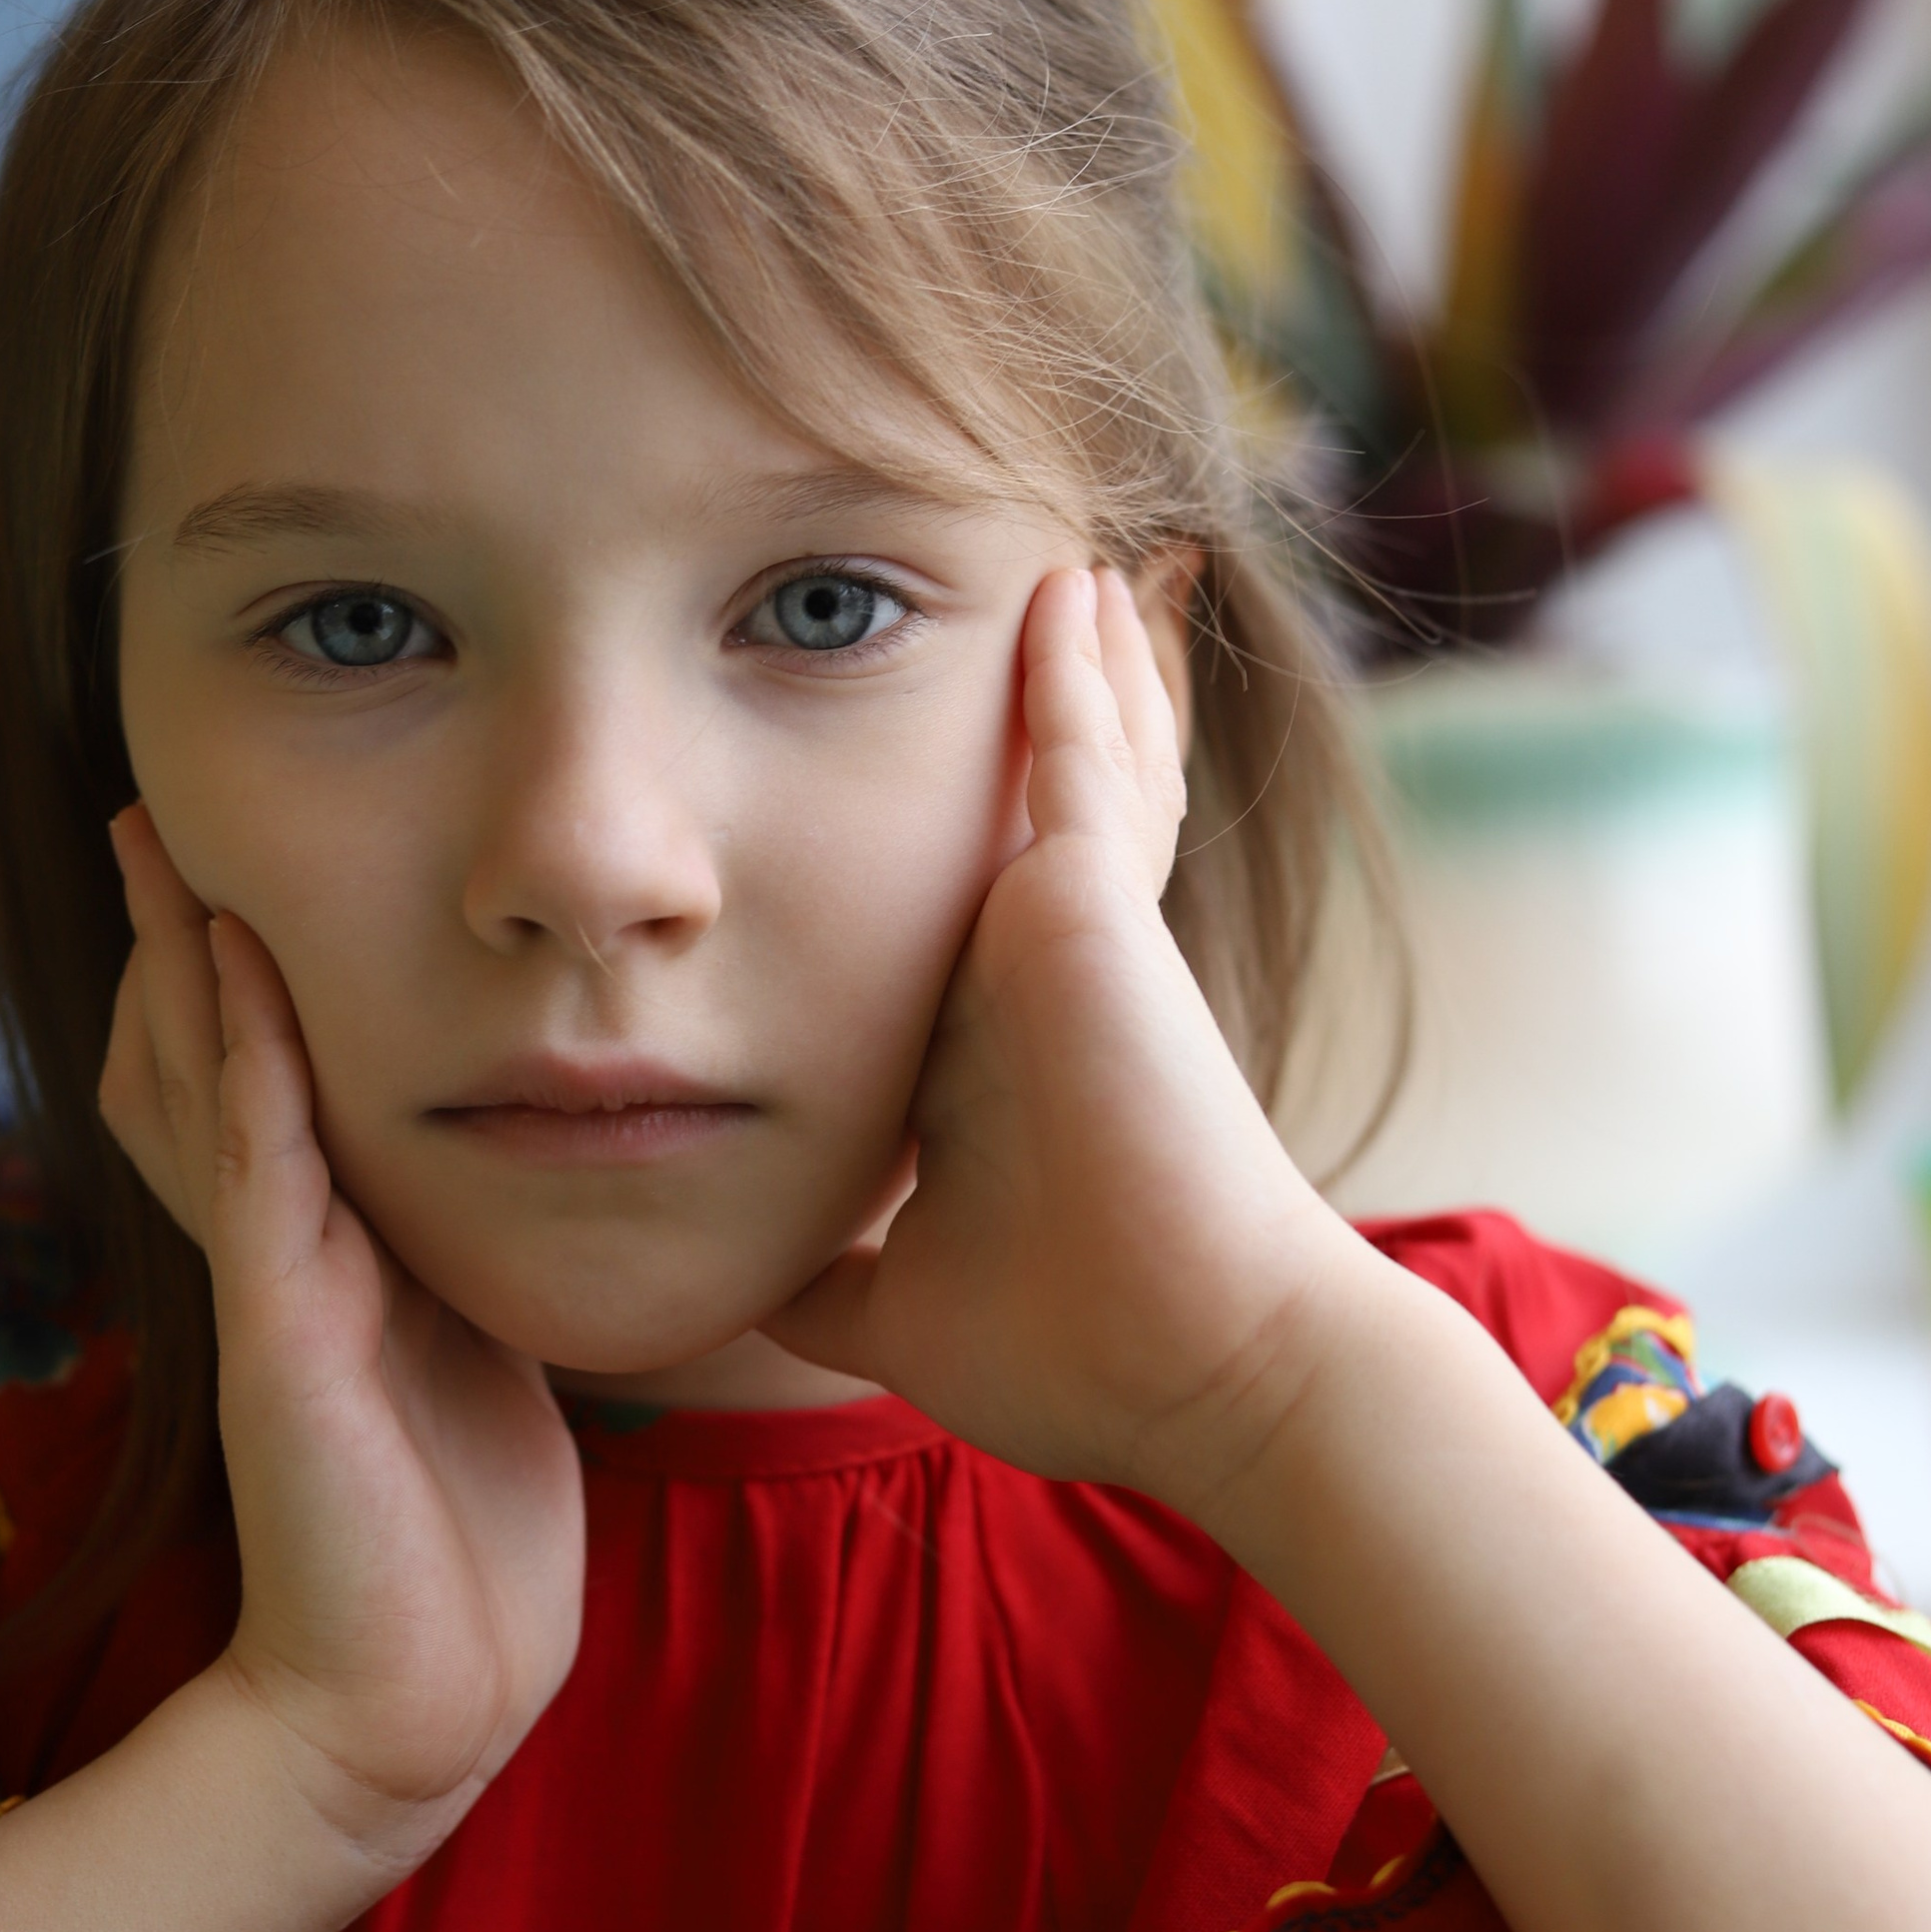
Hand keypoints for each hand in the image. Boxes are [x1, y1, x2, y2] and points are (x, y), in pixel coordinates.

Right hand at [100, 808, 584, 1861]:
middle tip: (155, 818)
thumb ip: (451, 1287)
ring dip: (189, 965)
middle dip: (179, 945)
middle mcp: (279, 1260)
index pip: (256, 1096)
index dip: (233, 988)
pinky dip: (252, 1060)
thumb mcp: (470, 1373)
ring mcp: (271, 1289)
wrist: (417, 1696)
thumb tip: (502, 1210)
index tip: (235, 876)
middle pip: (202, 1068)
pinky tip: (244, 965)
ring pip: (211, 1092)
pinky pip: (260, 1165)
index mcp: (325, 1265)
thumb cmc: (458, 1549)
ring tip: (166, 847)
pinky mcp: (282, 1333)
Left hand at [763, 567, 1372, 1506]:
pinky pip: (1079, 754)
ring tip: (1066, 561)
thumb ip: (827, 1271)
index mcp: (991, 1049)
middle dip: (1043, 716)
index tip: (911, 786)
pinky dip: (1071, 671)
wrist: (1183, 1369)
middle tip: (1037, 604)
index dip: (951, 838)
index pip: (968, 908)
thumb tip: (747, 1281)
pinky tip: (1069, 584)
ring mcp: (1076, 930)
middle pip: (1034, 811)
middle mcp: (1040, 971)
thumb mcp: (896, 1302)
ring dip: (1071, 664)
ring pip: (1076, 760)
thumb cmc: (1067, 1349)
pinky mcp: (1098, 907)